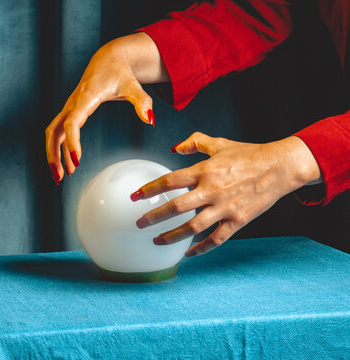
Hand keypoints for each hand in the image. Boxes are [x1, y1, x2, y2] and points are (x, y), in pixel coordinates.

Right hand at [45, 33, 168, 183]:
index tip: (77, 161)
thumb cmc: (121, 73)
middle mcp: (72, 104)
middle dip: (53, 154)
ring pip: (52, 134)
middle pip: (53, 131)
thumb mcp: (134, 87)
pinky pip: (58, 132)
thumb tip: (150, 120)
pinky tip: (67, 164)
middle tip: (60, 177)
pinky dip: (58, 148)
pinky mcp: (70, 112)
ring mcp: (69, 108)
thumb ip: (142, 103)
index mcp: (85, 98)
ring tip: (60, 176)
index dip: (72, 142)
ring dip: (52, 154)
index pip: (72, 124)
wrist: (108, 59)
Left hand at [131, 132, 320, 256]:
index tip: (134, 197)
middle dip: (154, 216)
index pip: (170, 181)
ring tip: (156, 241)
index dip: (149, 189)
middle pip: (176, 207)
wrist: (280, 167)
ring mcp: (225, 208)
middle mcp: (211, 190)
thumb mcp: (219, 144)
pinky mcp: (238, 221)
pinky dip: (201, 248)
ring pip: (193, 227)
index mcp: (204, 171)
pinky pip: (216, 239)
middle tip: (139, 223)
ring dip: (172, 236)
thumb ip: (195, 143)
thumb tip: (176, 147)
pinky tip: (188, 253)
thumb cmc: (248, 154)